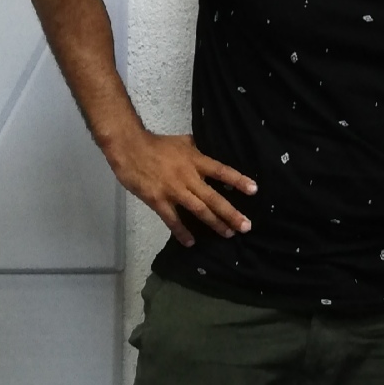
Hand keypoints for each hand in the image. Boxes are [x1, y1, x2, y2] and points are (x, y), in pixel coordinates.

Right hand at [107, 130, 255, 244]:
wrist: (129, 148)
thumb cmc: (157, 144)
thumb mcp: (183, 142)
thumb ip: (197, 151)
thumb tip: (210, 153)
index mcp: (196, 161)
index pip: (222, 171)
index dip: (238, 180)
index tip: (254, 190)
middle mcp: (188, 177)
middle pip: (213, 197)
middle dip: (231, 213)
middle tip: (246, 226)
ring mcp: (173, 191)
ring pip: (198, 210)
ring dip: (214, 223)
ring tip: (228, 234)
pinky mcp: (158, 201)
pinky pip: (172, 219)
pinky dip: (182, 232)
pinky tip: (191, 242)